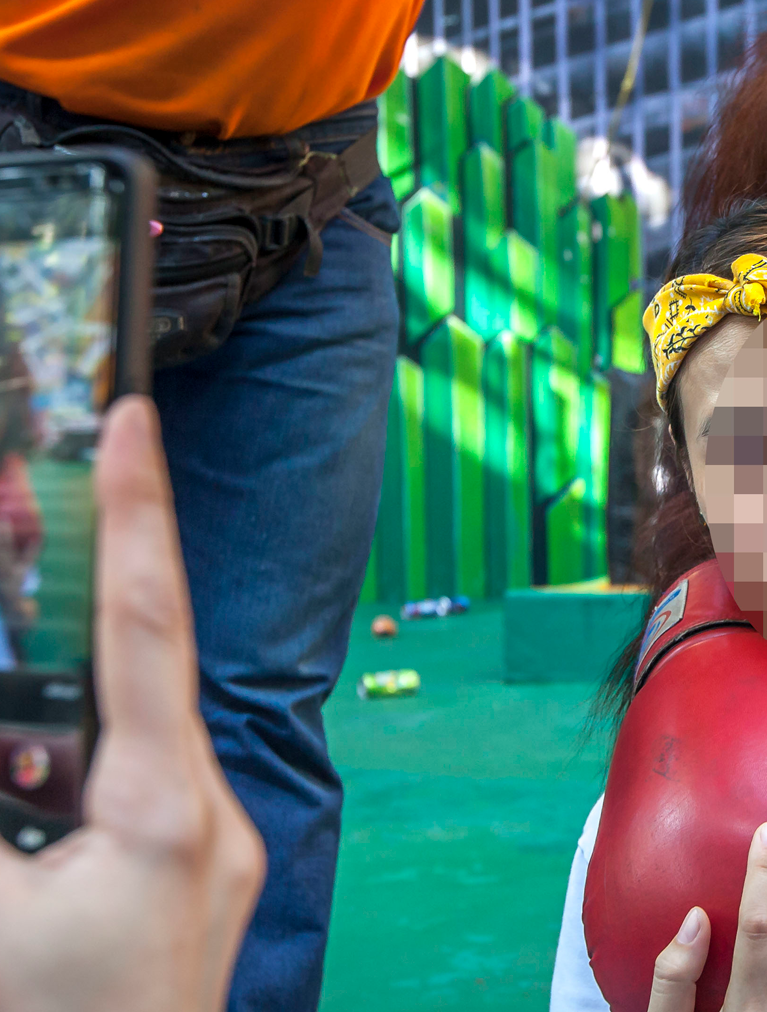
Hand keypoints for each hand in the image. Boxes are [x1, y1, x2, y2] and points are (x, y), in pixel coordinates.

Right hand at [0, 397, 265, 1011]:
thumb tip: (10, 720)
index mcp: (163, 815)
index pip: (147, 626)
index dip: (139, 512)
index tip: (134, 421)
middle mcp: (210, 817)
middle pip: (144, 673)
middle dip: (93, 592)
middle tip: (54, 503)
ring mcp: (214, 850)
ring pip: (136, 733)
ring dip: (73, 698)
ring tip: (27, 666)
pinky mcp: (200, 878)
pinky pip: (142, 787)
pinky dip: (85, 759)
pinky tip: (38, 773)